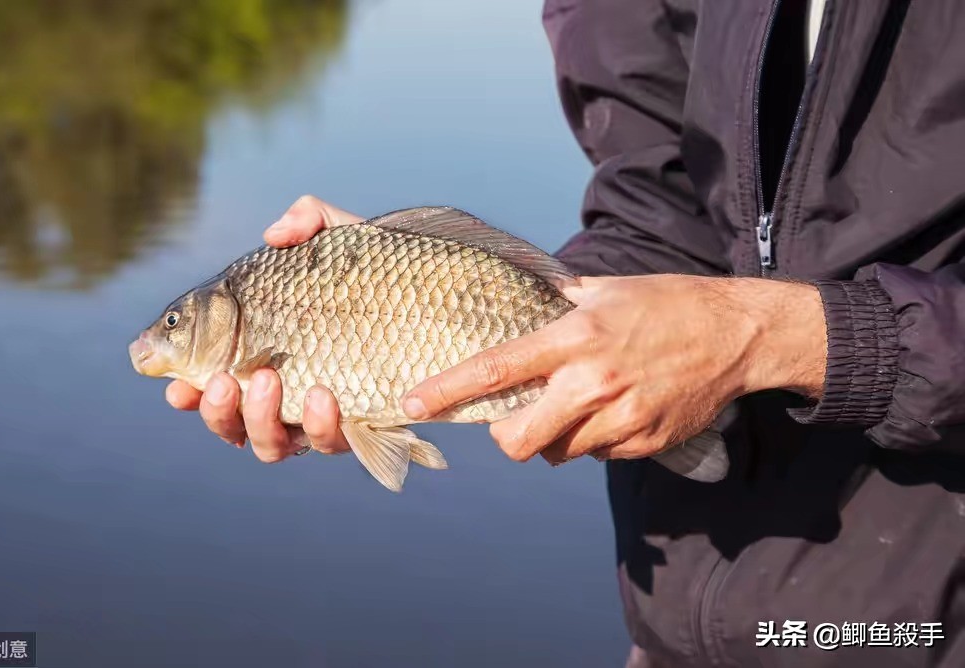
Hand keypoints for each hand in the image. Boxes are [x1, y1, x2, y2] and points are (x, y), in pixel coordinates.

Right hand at [166, 196, 362, 461]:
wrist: (445, 304)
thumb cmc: (382, 274)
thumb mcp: (345, 238)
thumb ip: (308, 220)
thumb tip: (273, 235)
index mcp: (264, 355)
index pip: (214, 381)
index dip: (188, 390)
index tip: (175, 384)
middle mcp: (286, 395)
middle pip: (232, 424)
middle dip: (218, 410)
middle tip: (221, 380)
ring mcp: (320, 417)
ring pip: (272, 445)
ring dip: (260, 419)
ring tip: (269, 379)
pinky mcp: (359, 429)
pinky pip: (331, 444)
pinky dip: (320, 426)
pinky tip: (324, 396)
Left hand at [400, 275, 825, 464]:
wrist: (737, 334)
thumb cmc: (667, 303)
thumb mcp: (606, 289)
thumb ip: (558, 301)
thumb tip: (519, 296)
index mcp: (575, 338)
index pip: (496, 369)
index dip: (448, 390)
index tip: (412, 403)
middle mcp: (592, 383)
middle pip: (519, 440)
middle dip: (505, 437)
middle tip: (512, 421)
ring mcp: (620, 418)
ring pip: (558, 453)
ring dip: (554, 438)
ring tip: (577, 406)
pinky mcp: (643, 442)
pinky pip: (597, 455)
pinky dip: (593, 440)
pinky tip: (614, 411)